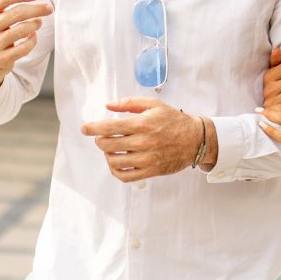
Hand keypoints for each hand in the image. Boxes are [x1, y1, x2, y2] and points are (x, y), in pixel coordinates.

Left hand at [82, 98, 216, 181]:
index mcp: (142, 124)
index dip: (92, 128)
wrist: (195, 139)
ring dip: (107, 155)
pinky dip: (116, 171)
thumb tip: (108, 105)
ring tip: (111, 149)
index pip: (109, 127)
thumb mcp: (154, 105)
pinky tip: (117, 163)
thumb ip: (129, 103)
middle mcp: (143, 142)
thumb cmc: (173, 120)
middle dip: (99, 140)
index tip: (84, 128)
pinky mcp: (150, 171)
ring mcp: (146, 158)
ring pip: (114, 161)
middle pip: (108, 145)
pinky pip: (125, 176)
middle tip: (101, 137)